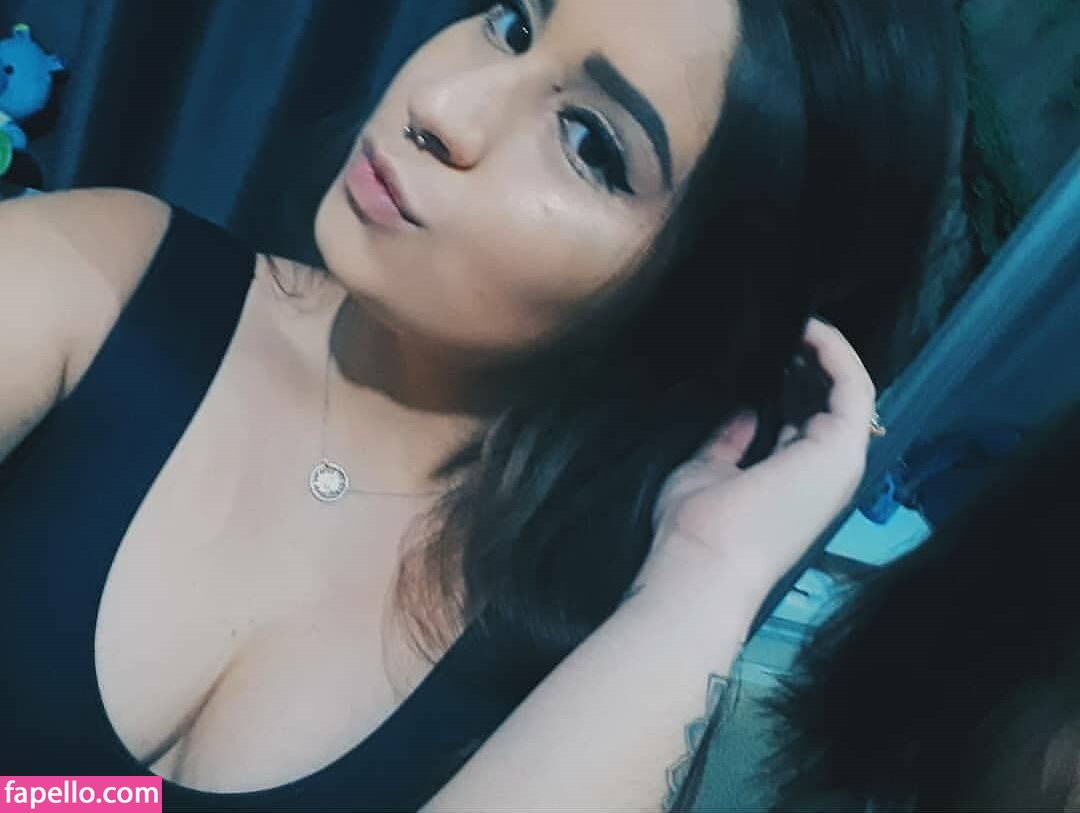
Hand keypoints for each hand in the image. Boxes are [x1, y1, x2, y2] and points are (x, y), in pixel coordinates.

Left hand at [644, 319, 875, 601]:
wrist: (703, 564)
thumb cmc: (698, 528)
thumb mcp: (707, 472)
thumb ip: (729, 442)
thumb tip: (744, 413)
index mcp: (791, 480)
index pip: (801, 422)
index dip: (789, 382)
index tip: (765, 350)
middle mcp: (822, 471)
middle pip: (828, 403)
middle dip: (810, 360)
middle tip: (781, 325)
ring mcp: (838, 461)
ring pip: (849, 391)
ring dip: (826, 350)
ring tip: (795, 318)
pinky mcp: (842, 447)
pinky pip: (853, 386)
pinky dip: (836, 352)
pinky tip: (808, 327)